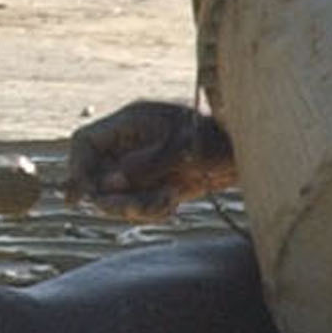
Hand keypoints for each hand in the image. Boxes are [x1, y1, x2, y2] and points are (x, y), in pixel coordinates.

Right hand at [63, 99, 234, 219]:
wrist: (254, 145)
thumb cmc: (222, 135)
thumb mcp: (184, 147)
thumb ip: (145, 164)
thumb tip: (109, 181)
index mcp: (132, 122)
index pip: (86, 141)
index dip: (77, 167)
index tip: (81, 195)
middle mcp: (133, 142)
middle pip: (97, 174)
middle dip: (112, 197)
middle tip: (136, 209)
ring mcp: (145, 163)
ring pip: (117, 193)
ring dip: (134, 207)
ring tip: (167, 204)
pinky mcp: (159, 181)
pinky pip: (138, 202)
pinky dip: (149, 210)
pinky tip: (172, 204)